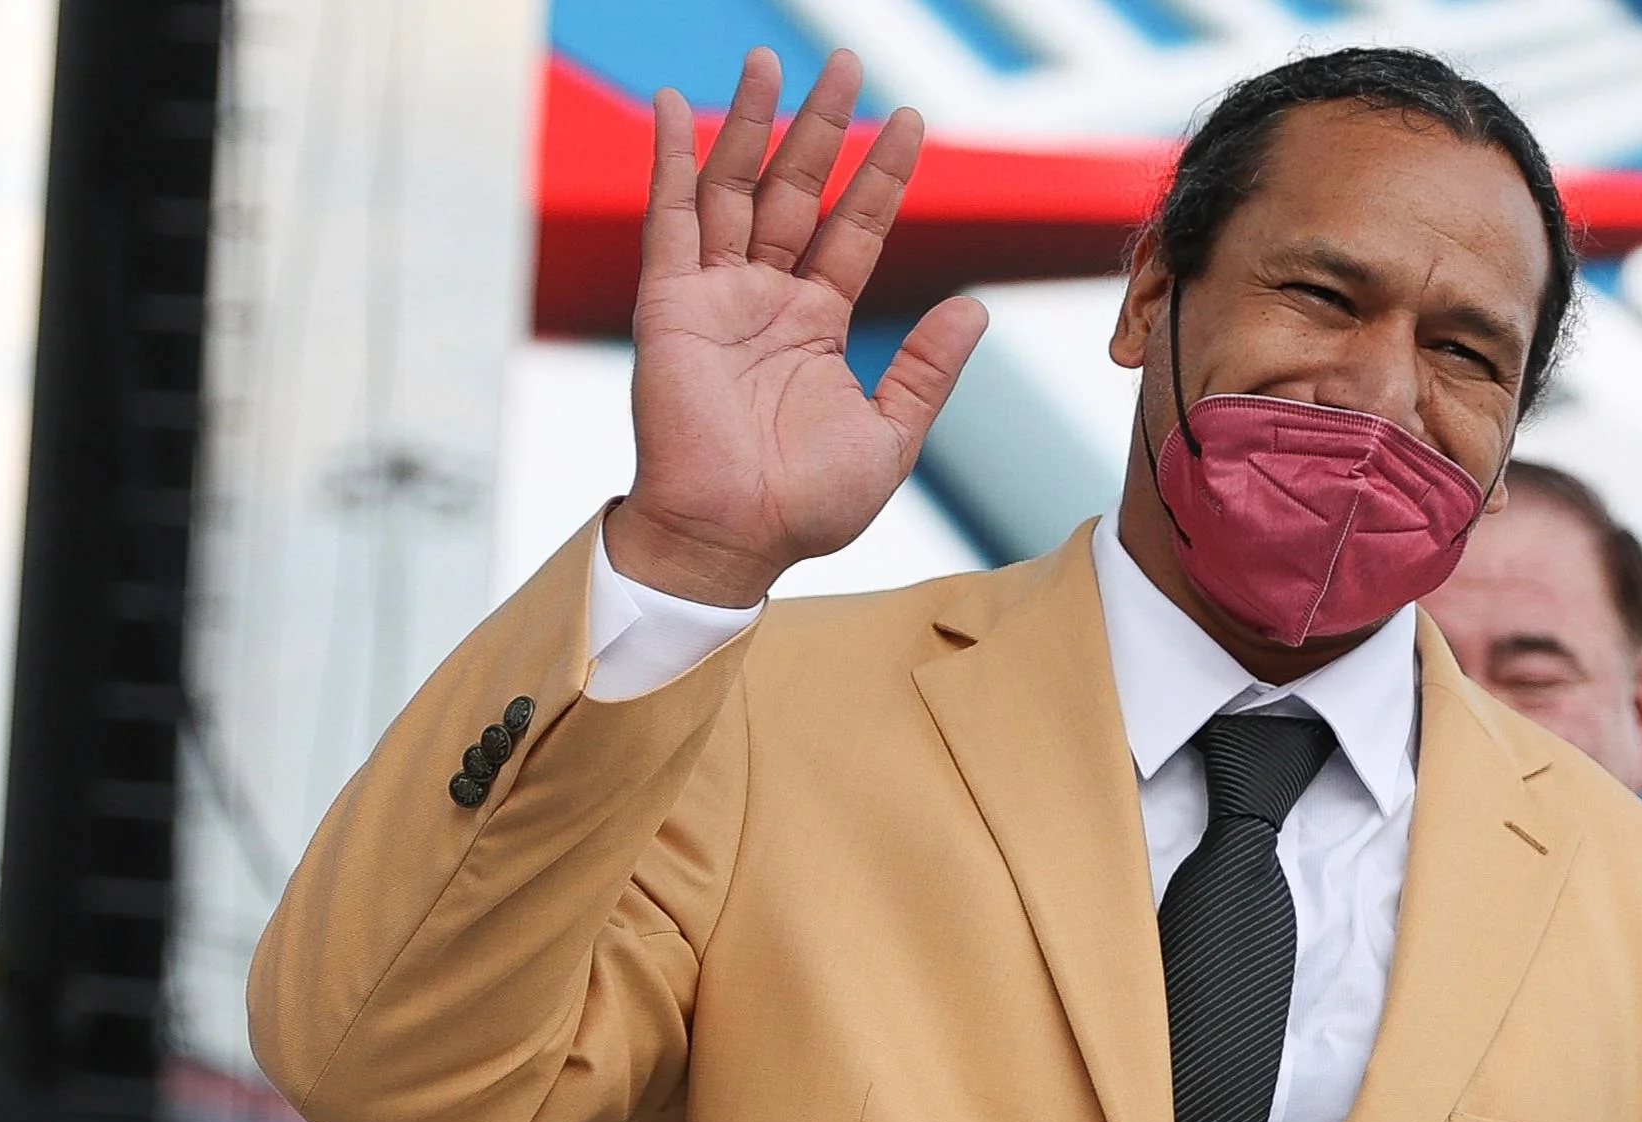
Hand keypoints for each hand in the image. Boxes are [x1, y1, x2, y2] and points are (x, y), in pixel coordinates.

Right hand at [610, 49, 988, 605]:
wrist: (734, 539)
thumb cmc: (804, 506)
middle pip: (797, 191)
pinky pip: (669, 220)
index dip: (881, 176)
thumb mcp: (889, 435)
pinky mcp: (670, 305)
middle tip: (846, 63)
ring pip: (736, 189)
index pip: (856, 230)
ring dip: (752, 124)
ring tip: (771, 62)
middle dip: (821, 127)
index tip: (910, 121)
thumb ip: (927, 369)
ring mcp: (716, 296)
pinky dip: (668, 161)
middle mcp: (766, 300)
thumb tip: (973, 308)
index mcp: (817, 325)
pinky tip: (672, 108)